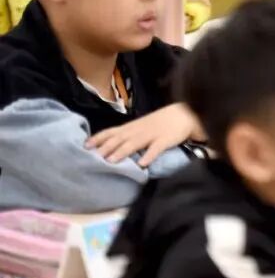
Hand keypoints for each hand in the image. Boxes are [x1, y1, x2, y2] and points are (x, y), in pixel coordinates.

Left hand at [87, 103, 201, 166]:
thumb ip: (129, 134)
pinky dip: (149, 155)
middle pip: (120, 138)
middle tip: (92, 157)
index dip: (99, 138)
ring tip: (111, 161)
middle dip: (106, 147)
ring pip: (135, 143)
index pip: (112, 131)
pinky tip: (142, 163)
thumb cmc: (162, 122)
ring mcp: (153, 134)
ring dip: (122, 151)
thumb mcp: (143, 126)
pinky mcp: (166, 139)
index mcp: (133, 127)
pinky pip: (157, 148)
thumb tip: (110, 147)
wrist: (185, 114)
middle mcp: (140, 129)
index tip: (85, 146)